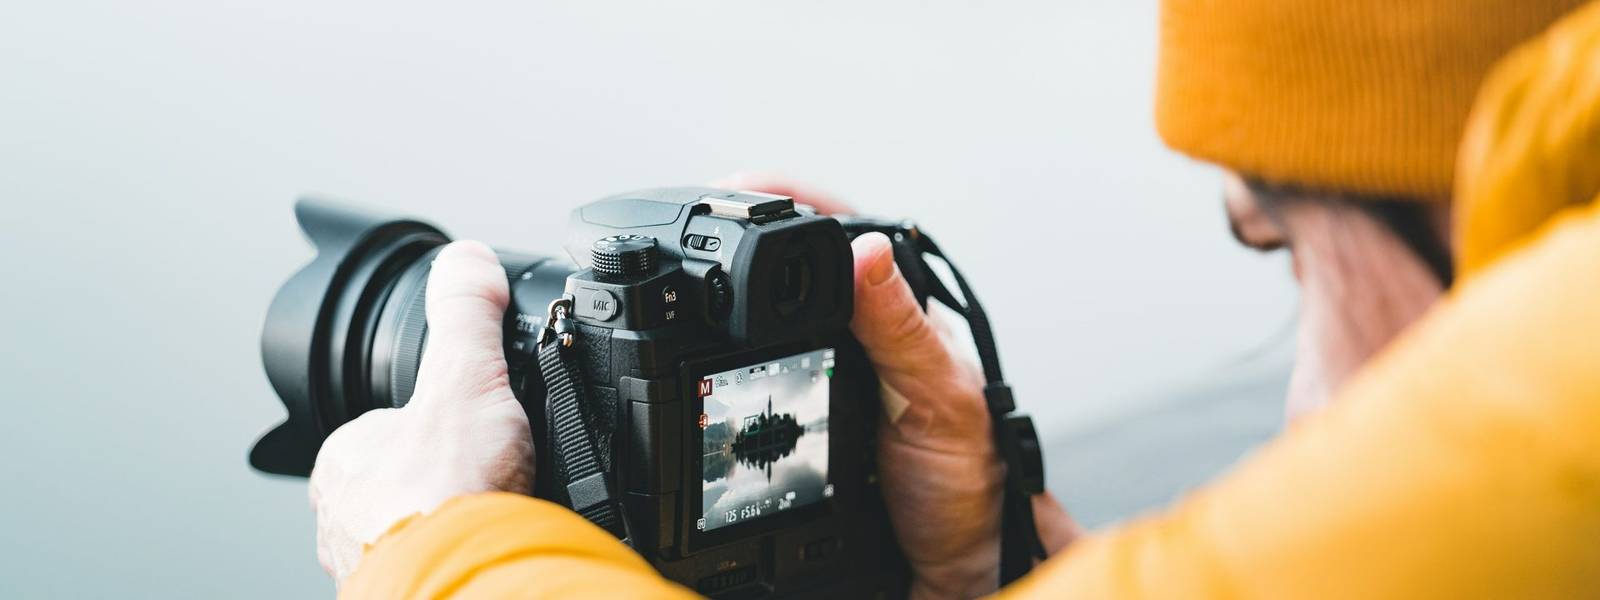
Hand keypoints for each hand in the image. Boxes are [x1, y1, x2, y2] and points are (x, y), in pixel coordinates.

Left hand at [308, 241, 533, 583]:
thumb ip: (466, 317)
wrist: (467, 580)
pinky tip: (490, 545)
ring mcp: (368, 563)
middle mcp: (344, 517)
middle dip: (446, 477)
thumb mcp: (466, 378)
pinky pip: (436, 563)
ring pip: (415, 528)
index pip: (385, 426)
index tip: (470, 428)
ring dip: (452, 520)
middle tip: (489, 475)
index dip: (437, 421)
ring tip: (493, 514)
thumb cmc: (446, 498)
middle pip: (404, 479)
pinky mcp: (402, 594)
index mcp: (347, 459)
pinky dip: (463, 551)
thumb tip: (466, 260)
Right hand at [713, 174, 1079, 597]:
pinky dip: (724, 374)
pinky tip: (700, 370)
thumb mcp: (936, 394)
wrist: (957, 556)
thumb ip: (902, 329)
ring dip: (727, 313)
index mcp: (899, 308)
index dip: (788, 203)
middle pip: (793, 271)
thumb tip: (866, 254)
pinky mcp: (807, 419)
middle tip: (691, 234)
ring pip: (768, 326)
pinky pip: (757, 382)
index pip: (839, 232)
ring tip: (686, 293)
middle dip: (740, 250)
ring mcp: (832, 374)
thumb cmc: (968, 471)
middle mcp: (863, 333)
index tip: (737, 188)